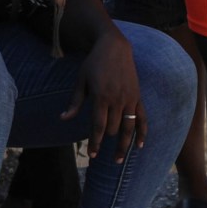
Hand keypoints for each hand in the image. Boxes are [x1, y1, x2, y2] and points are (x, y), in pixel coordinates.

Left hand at [61, 27, 146, 148]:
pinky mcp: (138, 97)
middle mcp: (118, 100)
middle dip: (105, 141)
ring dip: (124, 145)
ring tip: (119, 159)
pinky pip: (142, 118)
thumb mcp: (81, 80)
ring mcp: (130, 99)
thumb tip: (64, 118)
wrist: (115, 47)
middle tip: (98, 152)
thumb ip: (75, 102)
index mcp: (101, 96)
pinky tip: (140, 145)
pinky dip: (143, 132)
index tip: (92, 155)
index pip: (99, 126)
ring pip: (128, 128)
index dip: (95, 142)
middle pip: (113, 128)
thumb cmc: (94, 63)